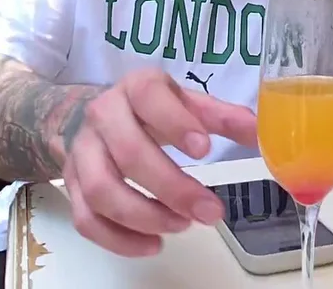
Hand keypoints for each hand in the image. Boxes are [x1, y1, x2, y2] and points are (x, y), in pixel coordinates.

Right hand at [61, 68, 257, 256]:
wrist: (97, 116)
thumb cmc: (150, 110)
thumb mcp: (186, 103)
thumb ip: (221, 117)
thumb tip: (259, 132)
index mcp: (135, 88)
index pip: (149, 97)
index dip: (176, 123)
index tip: (205, 150)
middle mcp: (103, 116)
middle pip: (129, 154)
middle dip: (172, 188)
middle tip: (210, 211)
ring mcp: (83, 152)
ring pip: (102, 190)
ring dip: (144, 216)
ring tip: (181, 226)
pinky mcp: (73, 184)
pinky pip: (86, 219)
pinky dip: (118, 240)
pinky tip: (152, 244)